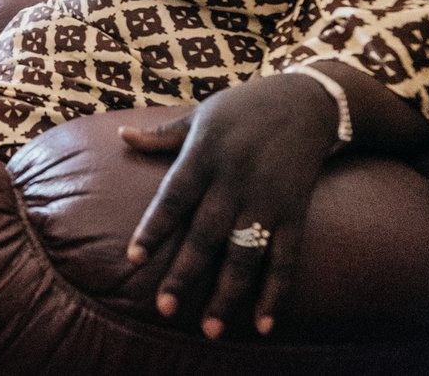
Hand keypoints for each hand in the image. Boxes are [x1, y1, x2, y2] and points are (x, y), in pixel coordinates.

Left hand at [120, 78, 338, 338]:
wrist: (307, 100)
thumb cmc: (244, 107)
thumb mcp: (200, 114)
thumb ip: (162, 136)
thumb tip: (122, 138)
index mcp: (204, 154)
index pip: (173, 197)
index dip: (153, 229)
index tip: (133, 259)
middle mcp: (234, 179)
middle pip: (206, 234)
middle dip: (185, 273)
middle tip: (165, 309)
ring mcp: (267, 198)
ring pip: (245, 253)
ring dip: (229, 293)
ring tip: (211, 329)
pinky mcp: (295, 211)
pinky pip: (286, 256)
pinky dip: (276, 291)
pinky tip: (263, 323)